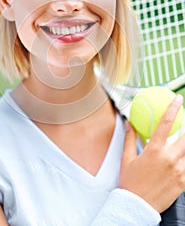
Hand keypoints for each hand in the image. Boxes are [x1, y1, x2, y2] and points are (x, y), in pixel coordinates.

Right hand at [119, 94, 184, 212]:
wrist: (137, 207)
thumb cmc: (131, 183)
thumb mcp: (127, 159)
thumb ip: (130, 138)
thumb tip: (129, 124)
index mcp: (155, 150)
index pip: (166, 123)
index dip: (173, 108)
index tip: (177, 100)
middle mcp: (170, 159)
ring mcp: (179, 171)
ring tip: (180, 143)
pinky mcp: (183, 183)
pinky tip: (181, 160)